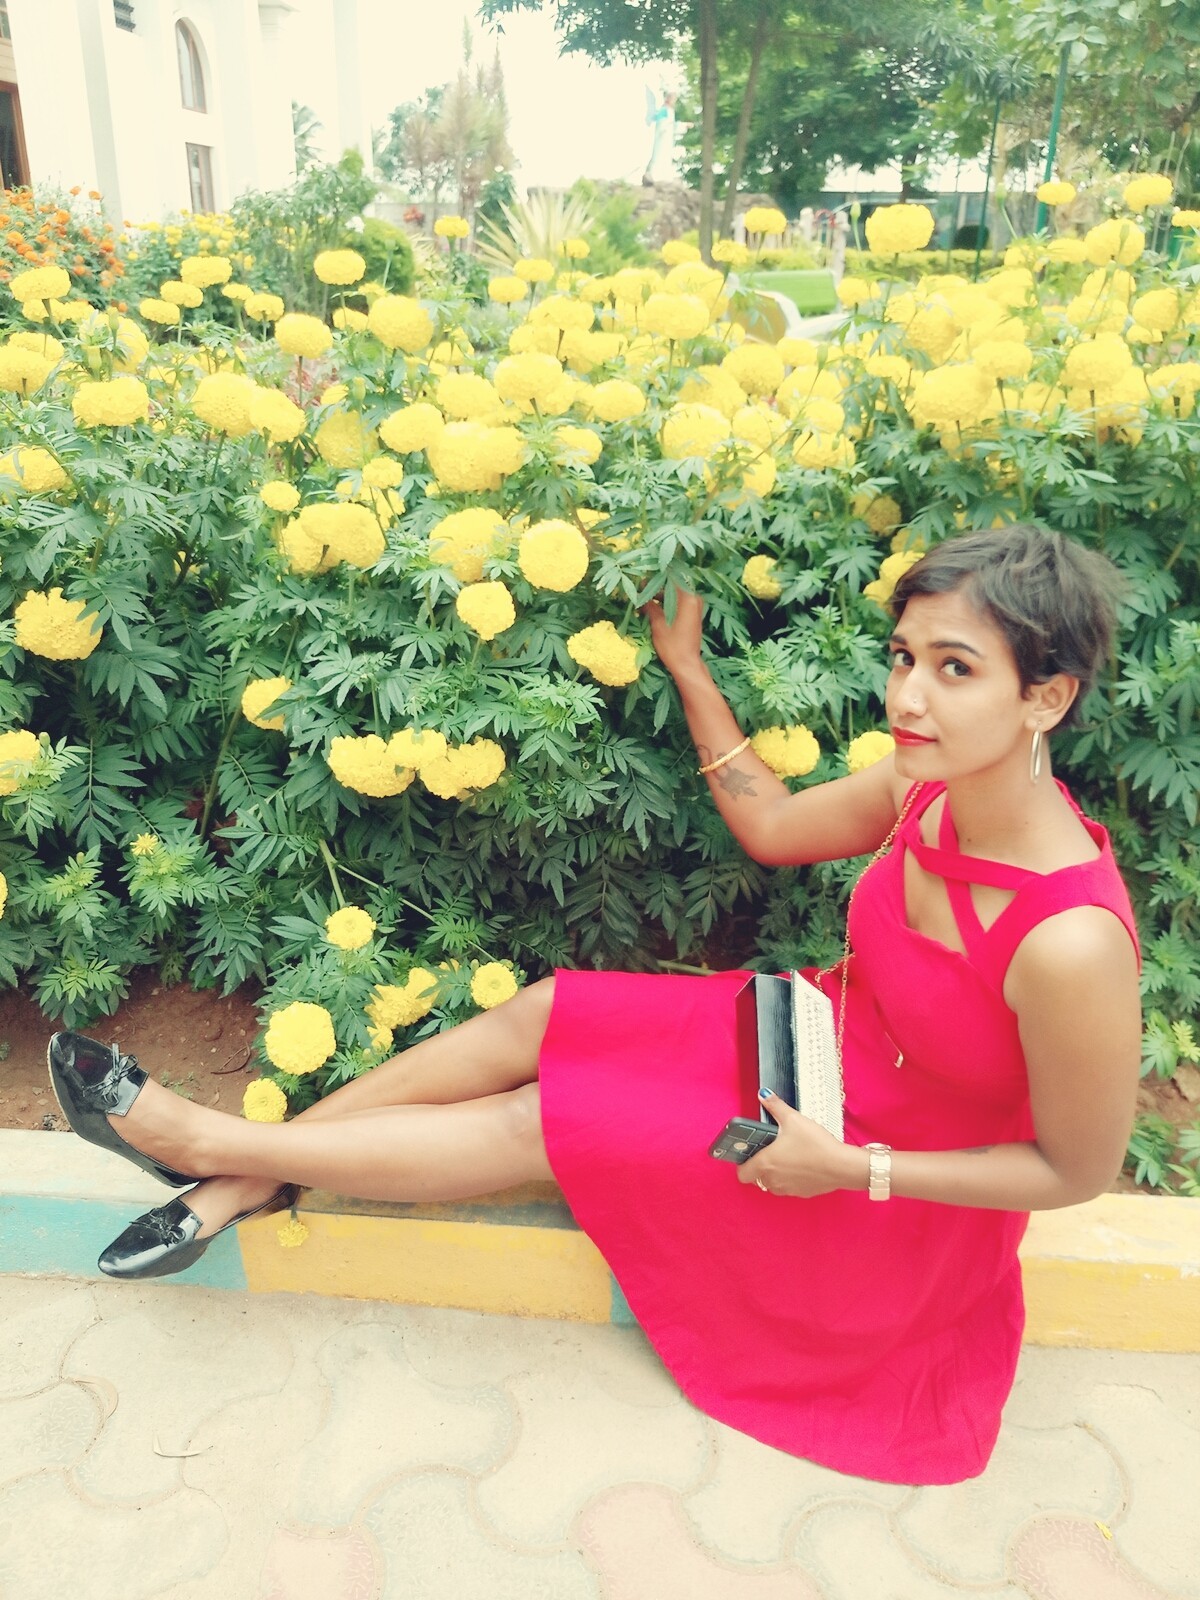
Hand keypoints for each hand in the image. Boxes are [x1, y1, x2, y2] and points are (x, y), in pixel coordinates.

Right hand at [644, 586, 704, 679]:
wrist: (686, 664)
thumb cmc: (672, 645)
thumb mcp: (658, 623)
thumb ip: (650, 605)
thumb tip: (639, 592)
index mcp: (688, 598)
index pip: (670, 579)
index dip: (655, 577)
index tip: (641, 577)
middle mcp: (694, 599)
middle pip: (673, 586)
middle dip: (656, 586)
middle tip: (639, 586)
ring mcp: (695, 606)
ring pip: (675, 594)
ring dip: (660, 595)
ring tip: (643, 597)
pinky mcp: (692, 614)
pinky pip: (678, 602)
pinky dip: (666, 603)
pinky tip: (652, 606)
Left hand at [738, 1090, 860, 1197]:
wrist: (841, 1166)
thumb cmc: (816, 1145)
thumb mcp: (793, 1119)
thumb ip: (775, 1106)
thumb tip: (764, 1095)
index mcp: (765, 1163)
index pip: (742, 1174)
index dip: (742, 1163)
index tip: (747, 1153)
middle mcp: (773, 1180)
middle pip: (756, 1177)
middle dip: (760, 1165)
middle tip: (770, 1150)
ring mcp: (787, 1189)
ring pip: (772, 1184)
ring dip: (774, 1173)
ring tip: (786, 1155)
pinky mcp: (801, 1193)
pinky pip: (788, 1187)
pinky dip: (790, 1178)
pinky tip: (800, 1164)